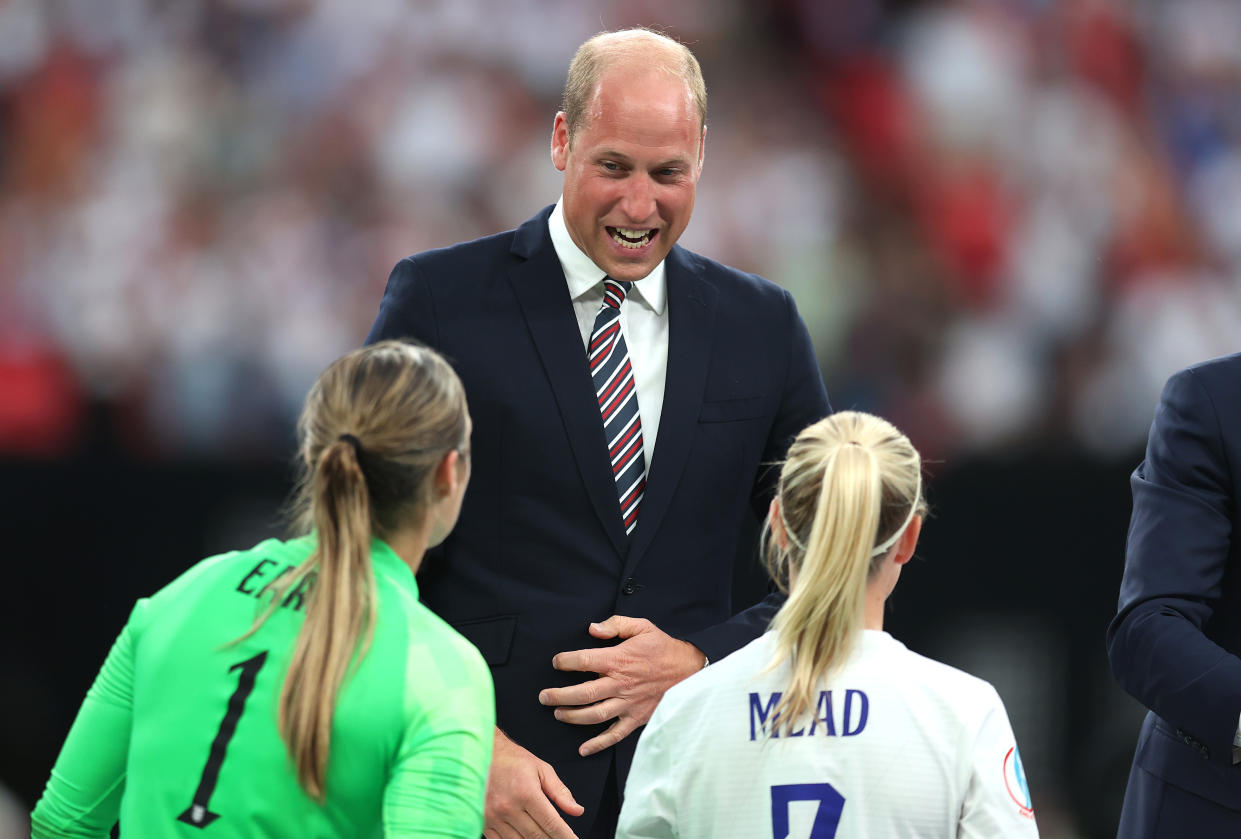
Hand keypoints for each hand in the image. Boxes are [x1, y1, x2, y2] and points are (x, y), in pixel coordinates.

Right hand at [483, 728, 583, 838]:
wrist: (480, 753)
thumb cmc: (513, 760)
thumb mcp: (541, 769)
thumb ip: (560, 792)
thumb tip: (577, 811)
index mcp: (527, 793)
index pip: (551, 823)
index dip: (566, 836)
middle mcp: (509, 807)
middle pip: (537, 836)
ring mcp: (493, 817)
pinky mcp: (482, 821)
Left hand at [539, 616, 705, 756]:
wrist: (689, 670)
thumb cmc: (662, 648)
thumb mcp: (642, 626)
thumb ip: (615, 625)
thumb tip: (592, 628)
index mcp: (618, 660)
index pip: (583, 661)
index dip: (565, 662)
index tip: (556, 663)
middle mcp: (620, 684)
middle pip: (582, 693)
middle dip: (558, 696)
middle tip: (543, 697)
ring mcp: (627, 704)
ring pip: (594, 715)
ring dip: (572, 717)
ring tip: (557, 714)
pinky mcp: (636, 718)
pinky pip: (614, 735)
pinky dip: (598, 744)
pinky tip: (583, 748)